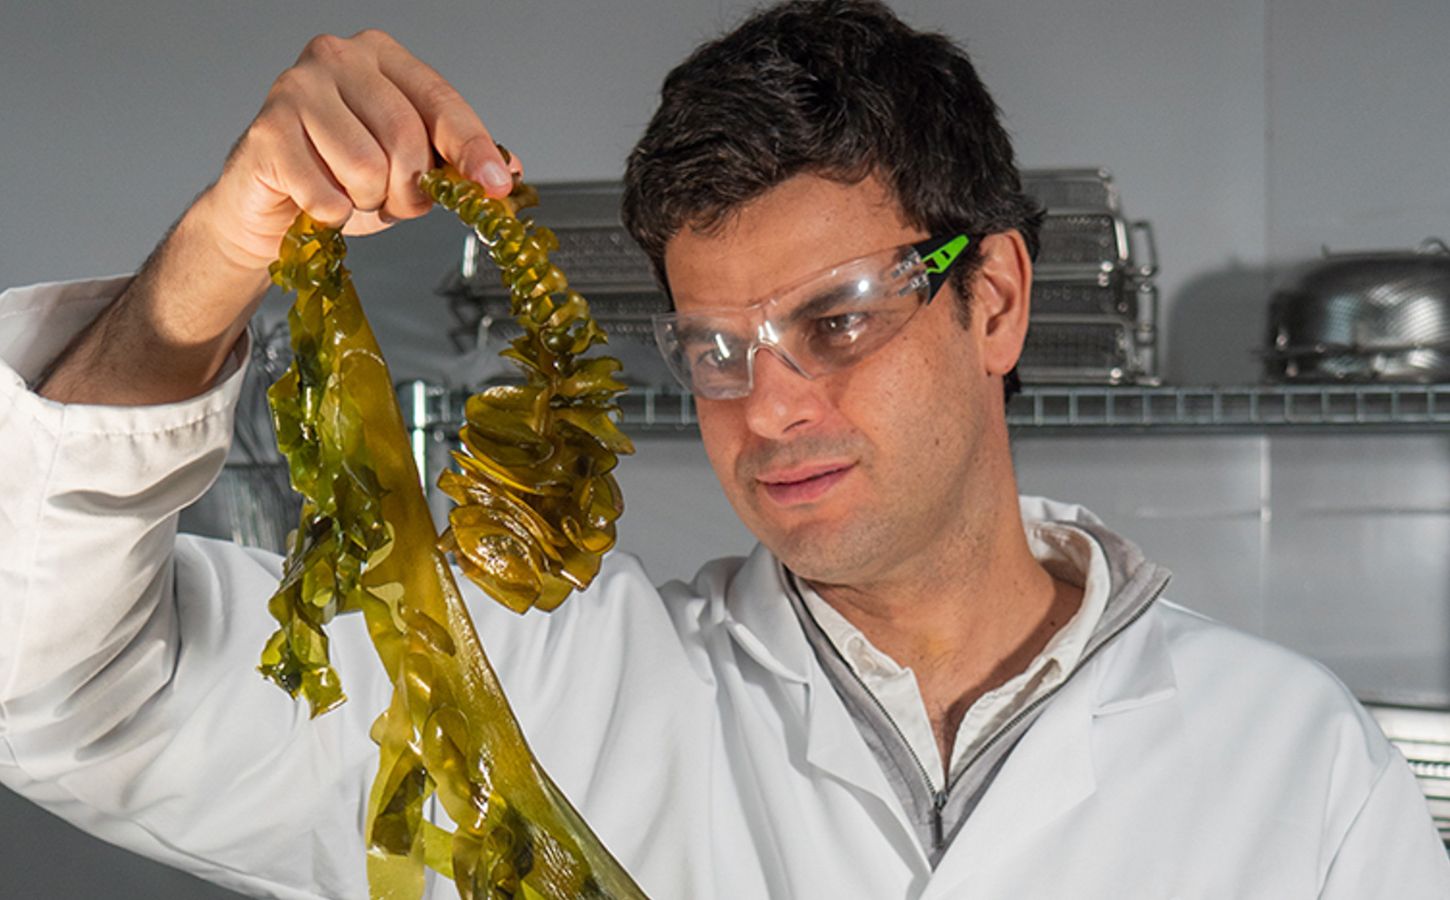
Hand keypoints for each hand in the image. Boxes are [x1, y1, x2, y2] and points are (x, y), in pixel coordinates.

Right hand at [205, 29, 517, 271]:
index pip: (441, 102)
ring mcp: (296, 89)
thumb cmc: (339, 177)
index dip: (473, 148)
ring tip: (350, 194)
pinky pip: (328, 197)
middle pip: (406, 137)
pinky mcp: (267, 132)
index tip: (494, 185)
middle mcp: (337, 58)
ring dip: (368, 202)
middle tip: (395, 203)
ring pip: (367, 168)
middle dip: (411, 189)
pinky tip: (317, 200)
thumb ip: (452, 161)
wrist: (269, 209)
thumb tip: (506, 172)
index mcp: (381, 56)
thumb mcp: (408, 166)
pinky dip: (333, 216)